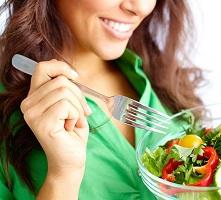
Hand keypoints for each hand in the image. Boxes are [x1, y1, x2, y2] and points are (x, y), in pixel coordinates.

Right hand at [20, 59, 91, 177]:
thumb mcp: (70, 105)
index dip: (61, 67)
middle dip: (79, 96)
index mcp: (34, 97)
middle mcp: (28, 104)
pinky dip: (76, 115)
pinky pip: (66, 105)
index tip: (75, 76)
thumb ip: (65, 89)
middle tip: (82, 113)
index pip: (42, 68)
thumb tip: (71, 72)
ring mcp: (32, 114)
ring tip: (75, 122)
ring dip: (78, 107)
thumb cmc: (73, 131)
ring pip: (64, 91)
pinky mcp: (41, 122)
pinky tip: (71, 127)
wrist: (71, 159)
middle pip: (60, 80)